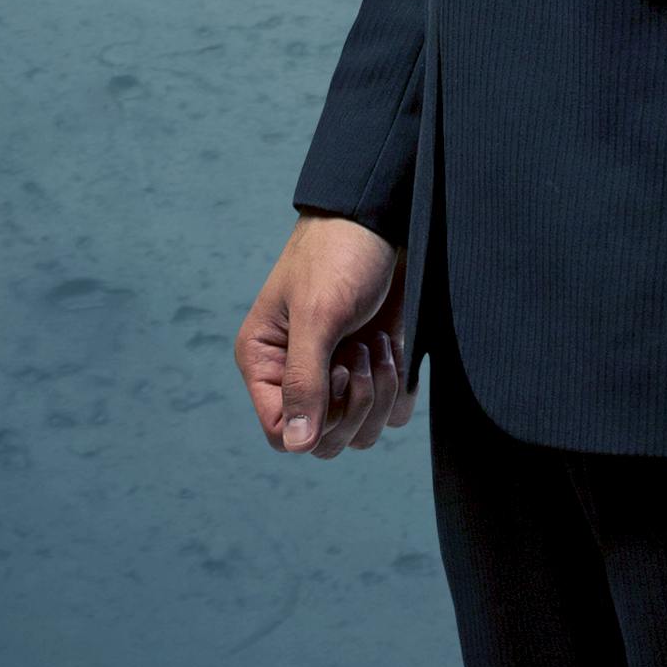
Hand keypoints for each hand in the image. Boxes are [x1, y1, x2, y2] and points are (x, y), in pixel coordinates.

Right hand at [243, 214, 414, 455]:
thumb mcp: (318, 315)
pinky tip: (393, 346)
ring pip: (358, 434)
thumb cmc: (338, 256)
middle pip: (323, 442)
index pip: (281, 432)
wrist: (384, 220)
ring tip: (377, 343)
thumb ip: (305, 382)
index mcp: (266, 364)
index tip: (338, 372)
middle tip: (360, 351)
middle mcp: (298, 378)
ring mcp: (339, 377)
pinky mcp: (375, 370)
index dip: (316, 418)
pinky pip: (391, 415)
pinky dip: (400, 389)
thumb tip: (297, 445)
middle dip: (353, 404)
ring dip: (379, 394)